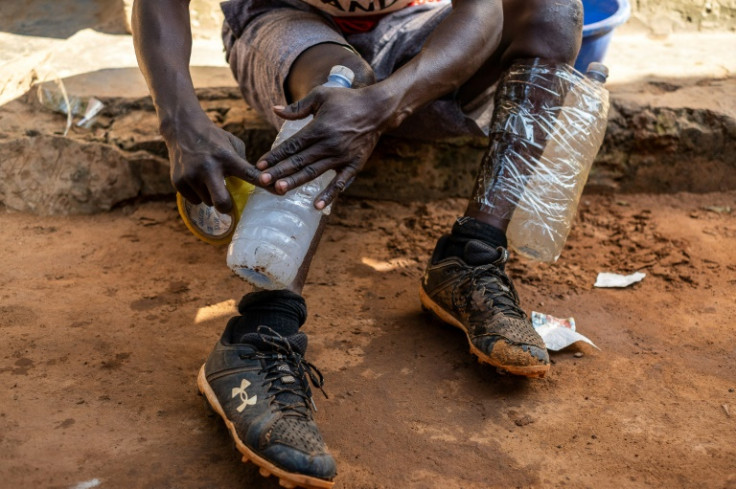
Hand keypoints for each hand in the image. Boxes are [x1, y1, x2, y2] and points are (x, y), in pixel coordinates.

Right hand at [163, 112, 259, 212]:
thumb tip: (257, 182)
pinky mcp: (178, 182)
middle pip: (222, 202)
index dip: (265, 185)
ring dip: (211, 196)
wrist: (182, 128)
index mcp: (226, 157)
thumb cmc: (214, 138)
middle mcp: (208, 168)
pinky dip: (198, 194)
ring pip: (208, 202)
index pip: (250, 174)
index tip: (279, 192)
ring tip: (207, 180)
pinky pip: (194, 201)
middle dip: (227, 208)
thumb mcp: (232, 144)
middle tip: (228, 204)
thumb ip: (243, 162)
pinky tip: (196, 179)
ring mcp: (191, 176)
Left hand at [256, 85, 389, 208]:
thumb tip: (275, 109)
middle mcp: (329, 145)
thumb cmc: (347, 100)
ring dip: (296, 182)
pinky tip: (317, 205)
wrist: (377, 109)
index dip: (275, 156)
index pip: (292, 145)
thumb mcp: (321, 95)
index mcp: (319, 128)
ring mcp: (342, 157)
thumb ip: (298, 107)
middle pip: (299, 161)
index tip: (260, 165)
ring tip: (279, 190)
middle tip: (261, 181)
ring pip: (314, 172)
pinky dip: (329, 195)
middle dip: (279, 172)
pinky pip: (340, 183)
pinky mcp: (354, 165)